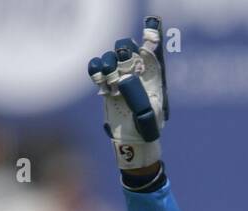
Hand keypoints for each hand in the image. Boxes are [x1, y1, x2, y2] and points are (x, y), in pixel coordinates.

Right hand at [88, 16, 168, 170]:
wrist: (133, 143)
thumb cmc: (147, 130)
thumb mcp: (147, 115)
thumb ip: (138, 95)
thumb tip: (124, 78)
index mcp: (152, 74)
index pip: (151, 47)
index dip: (150, 35)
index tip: (150, 29)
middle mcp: (136, 72)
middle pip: (126, 48)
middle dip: (123, 51)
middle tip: (121, 65)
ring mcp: (120, 78)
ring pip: (110, 57)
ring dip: (108, 63)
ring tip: (110, 80)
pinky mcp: (106, 86)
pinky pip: (97, 69)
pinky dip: (95, 68)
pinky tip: (99, 76)